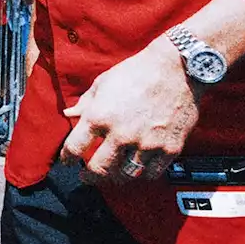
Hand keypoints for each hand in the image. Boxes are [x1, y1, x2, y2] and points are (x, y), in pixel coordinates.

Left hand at [59, 37, 198, 182]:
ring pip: (126, 175)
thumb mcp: (103, 82)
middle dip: (90, 176)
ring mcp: (146, 144)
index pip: (74, 147)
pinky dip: (144, 173)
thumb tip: (69, 114)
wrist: (177, 67)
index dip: (67, 157)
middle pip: (99, 169)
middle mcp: (121, 134)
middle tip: (87, 176)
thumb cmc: (137, 71)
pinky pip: (152, 173)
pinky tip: (140, 167)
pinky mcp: (169, 148)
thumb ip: (85, 102)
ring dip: (117, 176)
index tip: (67, 161)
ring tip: (113, 173)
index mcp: (100, 116)